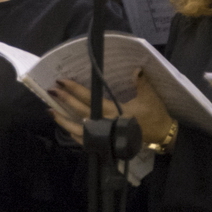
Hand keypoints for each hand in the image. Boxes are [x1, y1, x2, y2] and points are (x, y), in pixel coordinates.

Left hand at [50, 70, 172, 147]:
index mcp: (115, 111)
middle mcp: (105, 124)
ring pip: (78, 130)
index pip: (90, 99)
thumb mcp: (150, 96)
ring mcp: (103, 135)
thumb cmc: (154, 114)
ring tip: (51, 111)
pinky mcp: (105, 142)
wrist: (160, 134)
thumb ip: (141, 82)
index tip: (63, 82)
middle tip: (52, 91)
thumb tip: (135, 69)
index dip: (75, 90)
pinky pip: (84, 140)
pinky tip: (65, 127)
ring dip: (63, 120)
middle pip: (80, 112)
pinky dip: (73, 134)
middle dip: (65, 101)